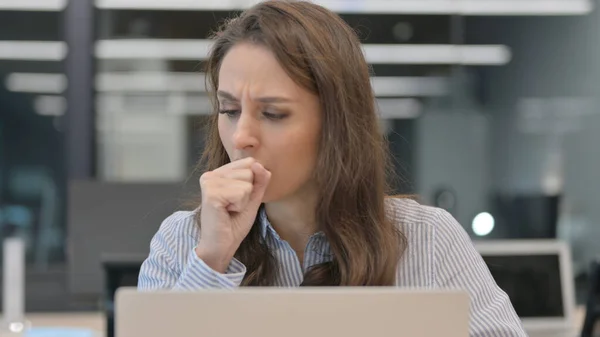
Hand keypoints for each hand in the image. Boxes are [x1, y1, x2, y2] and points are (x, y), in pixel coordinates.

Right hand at [196, 157, 270, 272]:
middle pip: (249, 171)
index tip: (238, 199)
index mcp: (219, 173)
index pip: (249, 163)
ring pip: (246, 183)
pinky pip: (241, 193)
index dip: (251, 184)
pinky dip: (239, 206)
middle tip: (233, 207)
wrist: (222, 246)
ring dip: (243, 201)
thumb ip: (259, 180)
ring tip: (229, 210)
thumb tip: (259, 164)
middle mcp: (211, 174)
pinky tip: (226, 212)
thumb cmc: (234, 224)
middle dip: (248, 193)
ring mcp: (209, 182)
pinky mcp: (211, 193)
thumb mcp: (252, 198)